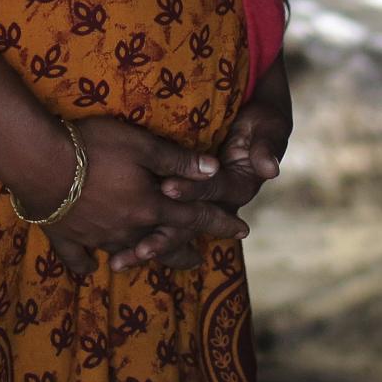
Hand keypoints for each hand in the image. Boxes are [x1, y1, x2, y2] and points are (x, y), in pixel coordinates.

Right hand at [9, 117, 248, 277]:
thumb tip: (214, 169)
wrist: (39, 163)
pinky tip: (90, 268)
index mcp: (150, 207)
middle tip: (198, 261)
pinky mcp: (66, 237)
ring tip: (151, 262)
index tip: (243, 231)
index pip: (194, 218)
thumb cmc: (93, 147)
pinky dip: (86, 264)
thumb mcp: (141, 145)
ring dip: (142, 258)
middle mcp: (128, 229)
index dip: (220, 223)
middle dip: (183, 253)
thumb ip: (177, 160)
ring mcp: (96, 236)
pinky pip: (78, 258)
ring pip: (125, 253)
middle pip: (163, 246)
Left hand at [112, 60, 291, 271]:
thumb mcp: (268, 127)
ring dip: (146, 247)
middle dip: (161, 237)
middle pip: (186, 222)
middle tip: (138, 249)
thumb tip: (270, 170)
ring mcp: (202, 204)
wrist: (261, 119)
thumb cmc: (263, 121)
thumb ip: (265, 147)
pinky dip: (137, 237)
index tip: (166, 187)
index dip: (189, 190)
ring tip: (118, 262)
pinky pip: (161, 225)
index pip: (210, 192)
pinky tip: (111, 255)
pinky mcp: (186, 201)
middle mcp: (219, 202)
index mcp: (238, 186)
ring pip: (171, 231)